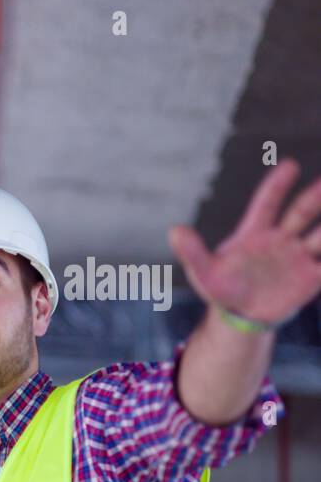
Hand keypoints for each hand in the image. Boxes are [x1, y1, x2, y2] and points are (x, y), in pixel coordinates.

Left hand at [169, 158, 320, 325]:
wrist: (241, 316)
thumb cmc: (221, 289)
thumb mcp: (204, 273)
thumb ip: (192, 253)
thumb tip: (174, 230)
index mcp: (254, 233)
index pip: (267, 203)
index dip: (277, 185)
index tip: (290, 165)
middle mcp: (280, 238)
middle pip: (301, 212)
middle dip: (314, 197)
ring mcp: (298, 256)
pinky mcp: (312, 277)